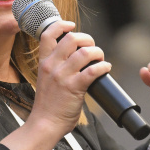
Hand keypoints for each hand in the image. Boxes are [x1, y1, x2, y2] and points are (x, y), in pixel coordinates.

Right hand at [29, 20, 111, 135]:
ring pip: (85, 52)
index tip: (71, 25)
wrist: (44, 124)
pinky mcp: (74, 87)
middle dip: (87, 39)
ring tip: (100, 60)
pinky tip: (106, 69)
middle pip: (72, 38)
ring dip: (98, 53)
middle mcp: (52, 66)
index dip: (62, 25)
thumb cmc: (47, 106)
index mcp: (44, 63)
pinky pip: (93, 70)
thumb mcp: (45, 80)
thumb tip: (76, 59)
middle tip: (92, 48)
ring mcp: (63, 76)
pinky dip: (103, 67)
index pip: (48, 34)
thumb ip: (56, 68)